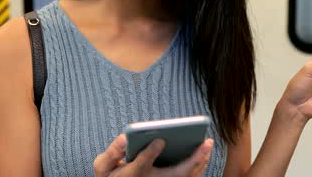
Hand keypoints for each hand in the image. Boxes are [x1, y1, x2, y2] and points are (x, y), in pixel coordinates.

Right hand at [93, 134, 213, 176]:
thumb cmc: (110, 176)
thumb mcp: (103, 167)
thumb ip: (112, 153)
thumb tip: (124, 138)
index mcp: (132, 175)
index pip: (141, 165)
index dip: (150, 153)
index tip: (160, 140)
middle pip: (175, 175)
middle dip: (193, 159)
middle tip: (206, 142)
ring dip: (200, 163)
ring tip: (208, 145)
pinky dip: (197, 167)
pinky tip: (203, 154)